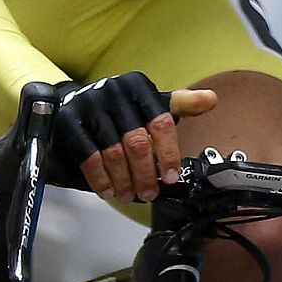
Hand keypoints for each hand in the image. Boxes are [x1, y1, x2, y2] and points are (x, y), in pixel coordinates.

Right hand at [51, 73, 215, 201]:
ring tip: (130, 194)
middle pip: (137, 142)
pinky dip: (100, 178)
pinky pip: (89, 156)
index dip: (168, 153)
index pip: (161, 122)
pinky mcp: (70, 122)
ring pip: (113, 152)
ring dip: (124, 180)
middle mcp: (115, 93)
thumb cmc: (118, 106)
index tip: (172, 176)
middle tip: (150, 192)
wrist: (72, 101)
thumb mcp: (149, 101)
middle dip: (146, 173)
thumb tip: (211, 100)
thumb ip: (180, 104)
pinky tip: (108, 190)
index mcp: (138, 86)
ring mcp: (90, 106)